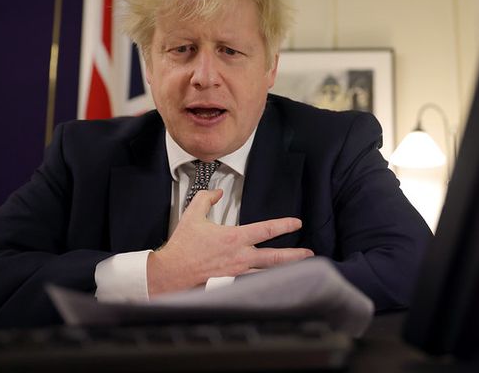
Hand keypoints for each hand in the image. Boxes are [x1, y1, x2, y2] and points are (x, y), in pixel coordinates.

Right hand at [147, 189, 313, 295]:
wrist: (169, 274)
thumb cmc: (181, 248)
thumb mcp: (192, 216)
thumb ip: (207, 199)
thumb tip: (217, 192)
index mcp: (234, 238)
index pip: (266, 230)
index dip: (285, 225)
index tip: (297, 223)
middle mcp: (239, 257)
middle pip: (275, 257)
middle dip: (295, 255)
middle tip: (310, 253)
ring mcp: (236, 274)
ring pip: (267, 273)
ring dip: (284, 270)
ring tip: (300, 270)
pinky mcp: (231, 285)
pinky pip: (253, 283)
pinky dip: (266, 282)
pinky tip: (275, 283)